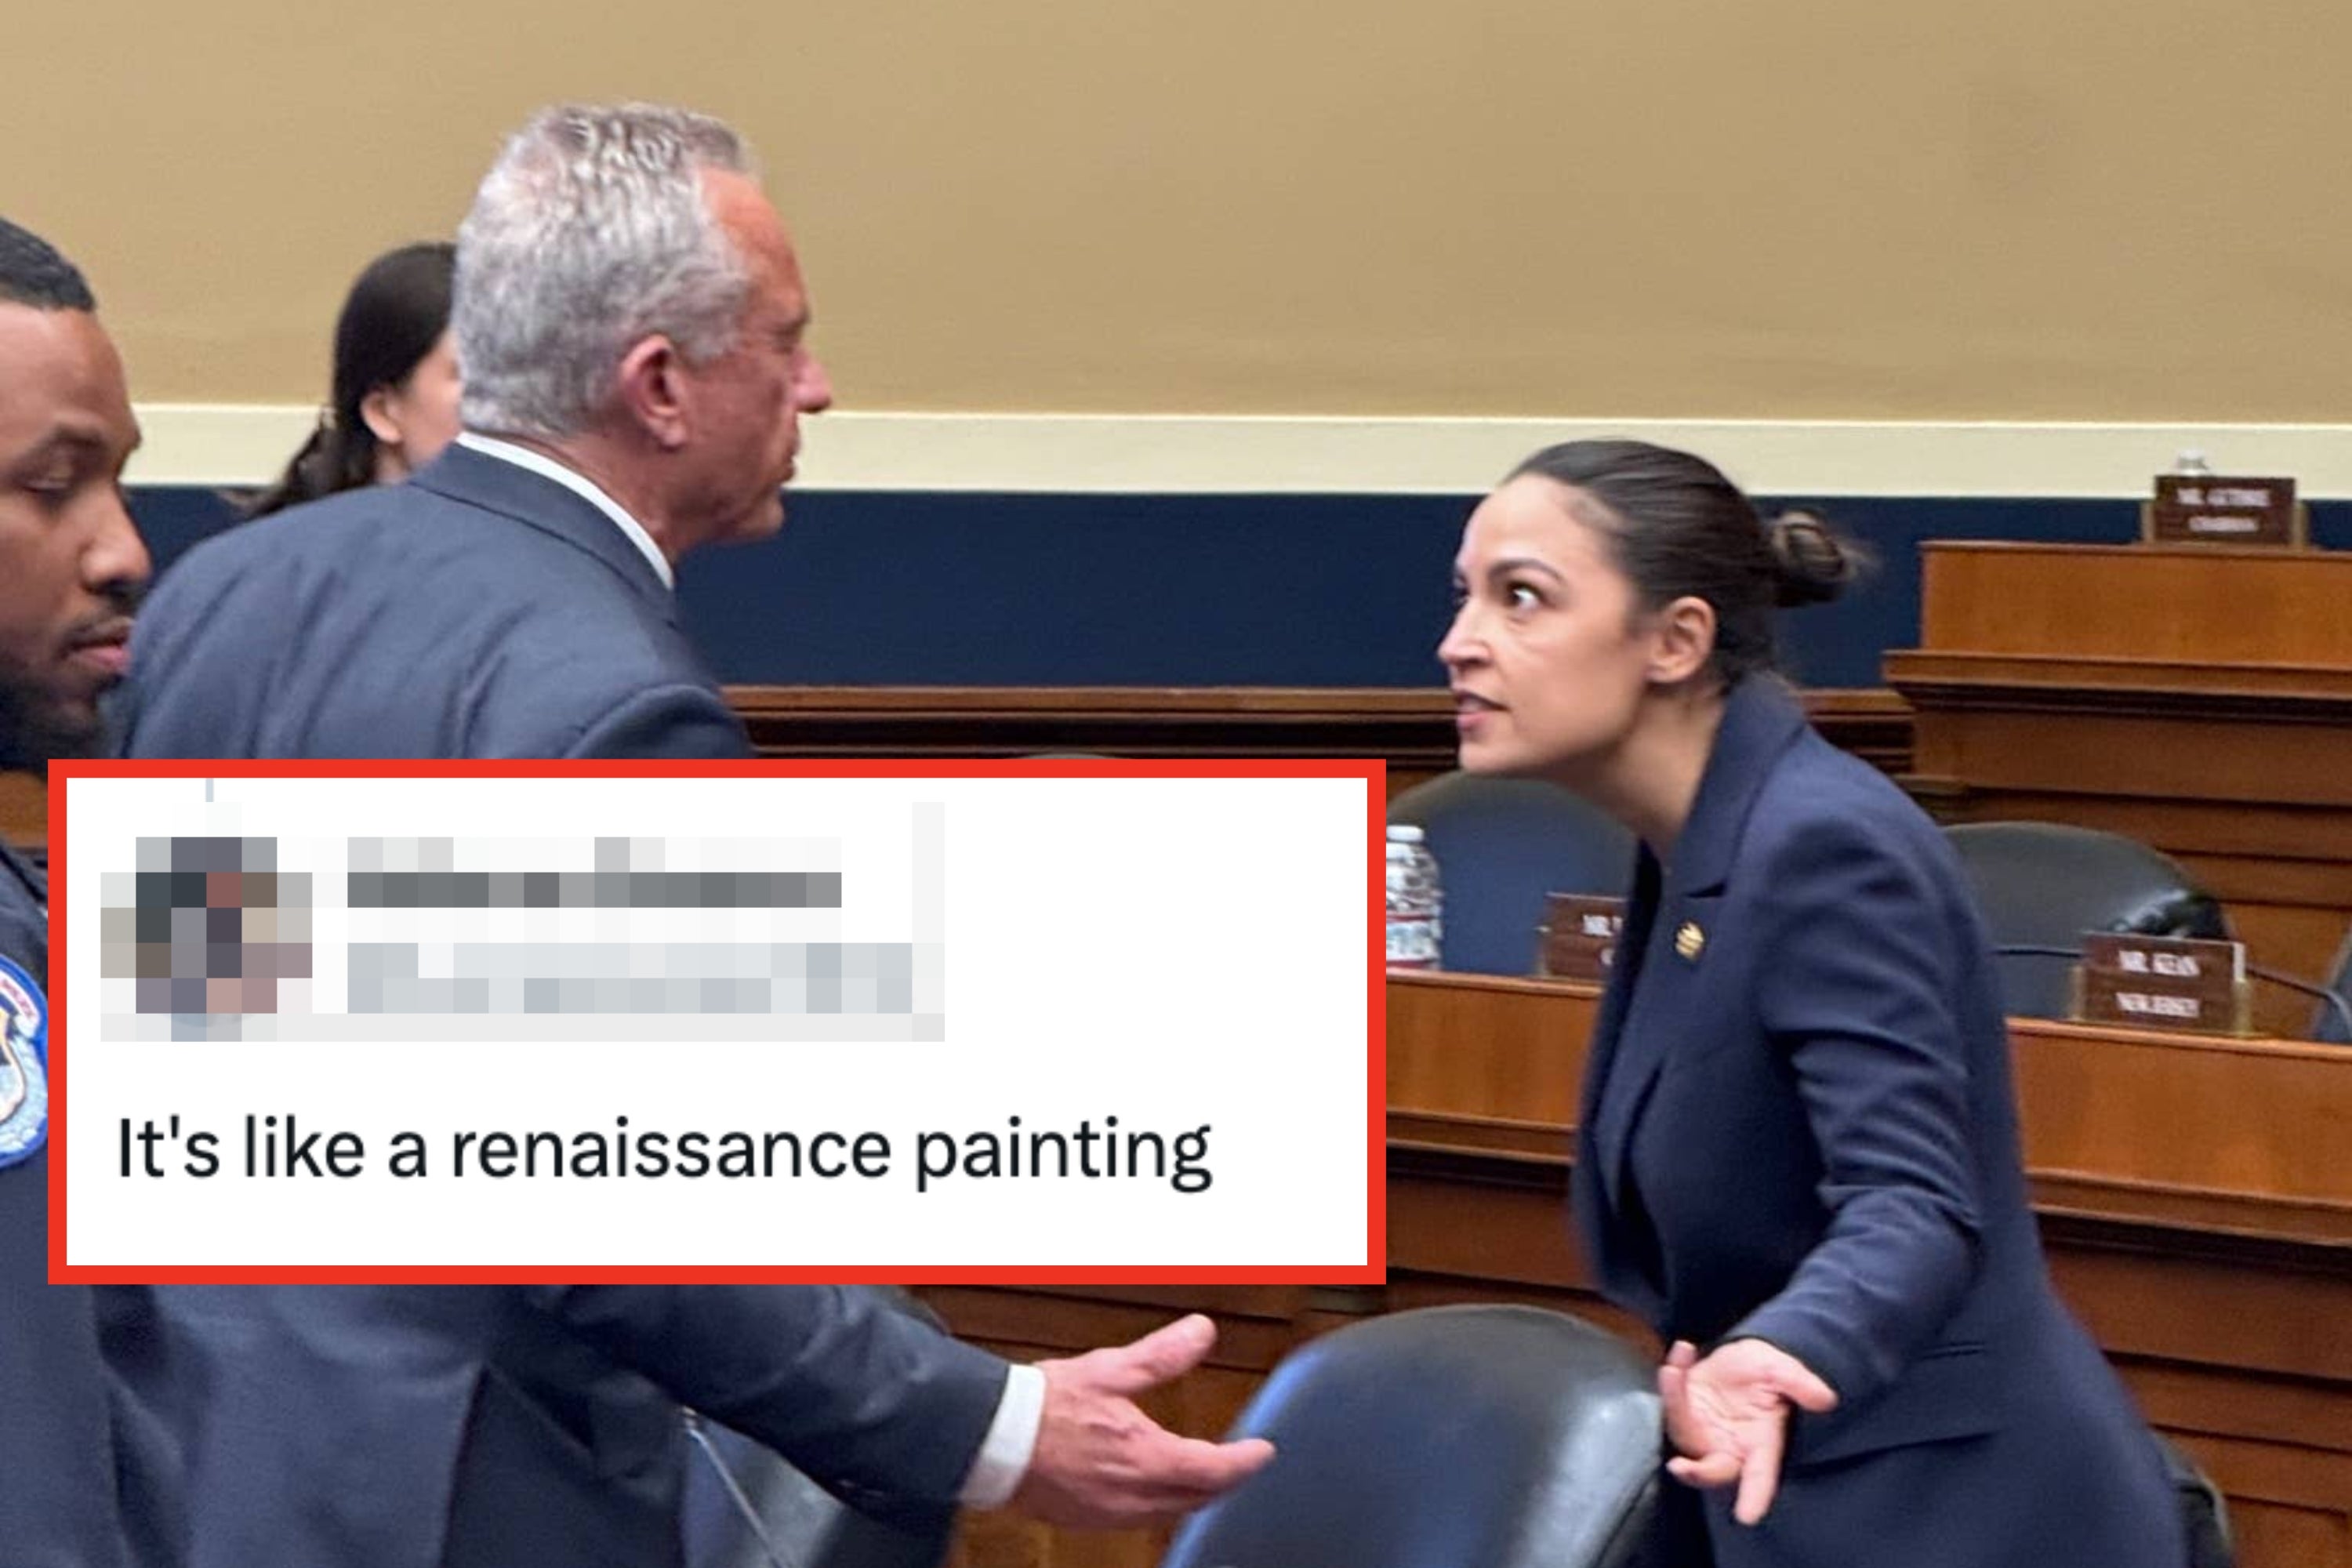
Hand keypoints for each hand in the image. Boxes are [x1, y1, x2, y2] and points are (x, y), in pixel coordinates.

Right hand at [1009, 1314, 1275, 1528]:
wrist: (991, 1439)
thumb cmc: (1043, 1407)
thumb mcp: (1109, 1371)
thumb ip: (1161, 1355)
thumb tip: (1200, 1333)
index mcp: (1144, 1460)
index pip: (1214, 1471)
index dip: (1245, 1462)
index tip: (1262, 1451)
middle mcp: (1132, 1496)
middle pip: (1196, 1498)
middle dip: (1223, 1482)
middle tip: (1240, 1464)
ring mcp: (1108, 1513)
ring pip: (1168, 1512)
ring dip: (1192, 1495)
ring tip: (1203, 1477)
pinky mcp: (1086, 1519)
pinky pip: (1137, 1519)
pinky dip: (1158, 1504)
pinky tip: (1151, 1489)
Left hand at [1658, 1338, 1837, 1525]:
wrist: (1739, 1356)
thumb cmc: (1765, 1372)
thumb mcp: (1783, 1371)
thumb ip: (1800, 1385)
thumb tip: (1825, 1399)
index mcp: (1761, 1444)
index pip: (1760, 1476)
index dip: (1756, 1497)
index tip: (1748, 1517)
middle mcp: (1729, 1446)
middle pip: (1712, 1470)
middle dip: (1698, 1473)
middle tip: (1681, 1467)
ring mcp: (1702, 1433)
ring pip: (1684, 1432)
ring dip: (1676, 1402)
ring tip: (1674, 1372)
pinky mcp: (1681, 1414)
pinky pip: (1671, 1402)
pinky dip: (1673, 1379)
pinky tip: (1682, 1352)